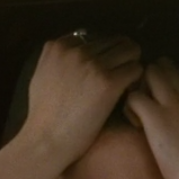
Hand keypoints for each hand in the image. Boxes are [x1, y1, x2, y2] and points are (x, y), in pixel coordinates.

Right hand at [22, 34, 142, 159]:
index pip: (96, 38)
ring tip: (126, 84)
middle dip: (122, 57)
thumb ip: (58, 60)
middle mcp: (76, 50)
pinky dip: (136, 80)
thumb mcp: (42, 75)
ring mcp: (93, 64)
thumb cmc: (44, 115)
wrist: (47, 139)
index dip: (105, 54)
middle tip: (122, 75)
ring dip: (132, 66)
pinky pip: (136, 70)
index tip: (105, 70)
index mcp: (59, 45)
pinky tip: (129, 93)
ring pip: (130, 51)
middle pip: (115, 41)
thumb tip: (74, 52)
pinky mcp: (109, 82)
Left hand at [124, 57, 178, 178]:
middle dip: (150, 80)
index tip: (161, 98)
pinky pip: (133, 95)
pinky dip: (129, 107)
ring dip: (139, 88)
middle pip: (163, 66)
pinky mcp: (156, 116)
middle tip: (147, 103)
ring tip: (140, 113)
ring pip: (148, 73)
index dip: (168, 80)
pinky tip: (136, 124)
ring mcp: (174, 104)